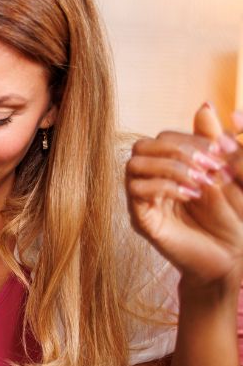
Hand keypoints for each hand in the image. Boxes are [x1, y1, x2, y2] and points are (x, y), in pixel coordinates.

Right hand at [126, 106, 242, 284]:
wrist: (230, 260)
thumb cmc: (232, 218)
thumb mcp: (229, 174)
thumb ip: (216, 143)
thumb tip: (204, 105)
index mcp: (168, 168)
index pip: (163, 137)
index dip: (190, 139)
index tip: (220, 154)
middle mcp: (150, 181)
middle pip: (143, 146)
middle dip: (178, 150)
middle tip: (209, 167)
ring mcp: (143, 200)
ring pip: (134, 164)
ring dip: (170, 167)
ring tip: (200, 182)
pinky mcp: (142, 220)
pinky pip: (138, 191)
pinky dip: (166, 186)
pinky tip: (191, 196)